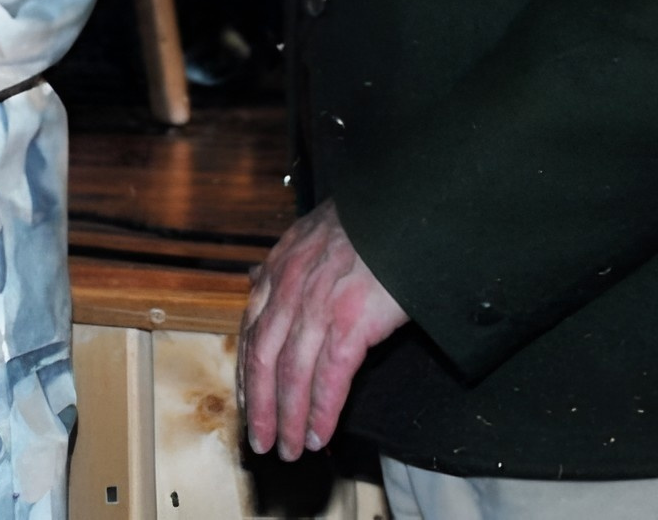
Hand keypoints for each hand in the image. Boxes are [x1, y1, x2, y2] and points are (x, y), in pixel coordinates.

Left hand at [240, 202, 408, 459]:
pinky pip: (328, 378)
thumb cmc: (370, 223)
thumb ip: (286, 263)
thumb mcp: (313, 233)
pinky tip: (319, 434)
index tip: (248, 404)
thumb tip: (255, 280)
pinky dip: (321, 412)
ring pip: (291, 376)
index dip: (248, 375)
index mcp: (280, 266)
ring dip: (288, 419)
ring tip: (291, 448)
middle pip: (263, 360)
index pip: (251, 331)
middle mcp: (290, 286)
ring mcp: (318, 305)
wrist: (410, 209)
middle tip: (262, 442)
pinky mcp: (351, 321)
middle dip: (260, 407)